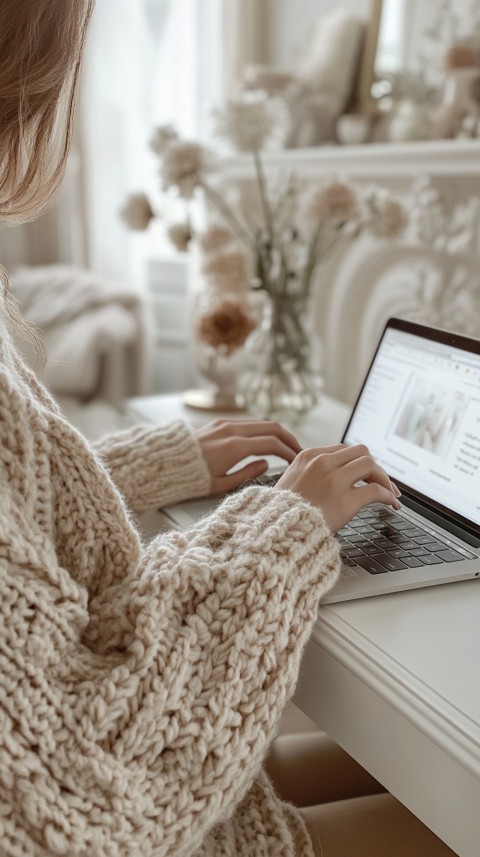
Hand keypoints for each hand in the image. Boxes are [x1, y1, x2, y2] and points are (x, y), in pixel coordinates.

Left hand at [196, 419, 301, 495]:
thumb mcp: (220, 485)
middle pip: (272, 427)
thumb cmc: (189, 478)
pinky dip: (261, 430)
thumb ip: (247, 474)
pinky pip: (247, 422)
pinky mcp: (218, 423)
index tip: (296, 461)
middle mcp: (232, 430)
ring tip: (284, 446)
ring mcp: (225, 424)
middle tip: (298, 451)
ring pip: (260, 422)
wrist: (163, 462)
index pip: (272, 444)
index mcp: (235, 447)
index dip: (289, 452)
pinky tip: (264, 441)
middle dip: (288, 438)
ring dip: (276, 433)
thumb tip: (266, 464)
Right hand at [275, 444, 400, 532]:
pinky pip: (376, 490)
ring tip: (390, 492)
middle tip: (381, 481)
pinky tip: (391, 504)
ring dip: (384, 478)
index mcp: (308, 457)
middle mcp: (322, 463)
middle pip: (361, 452)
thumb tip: (330, 478)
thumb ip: (308, 474)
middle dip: (374, 466)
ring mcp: (335, 480)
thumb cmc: (280, 514)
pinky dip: (388, 496)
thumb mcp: (289, 483)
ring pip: (371, 465)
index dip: (358, 461)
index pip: (343, 450)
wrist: (276, 532)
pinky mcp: (346, 500)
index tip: (365, 473)